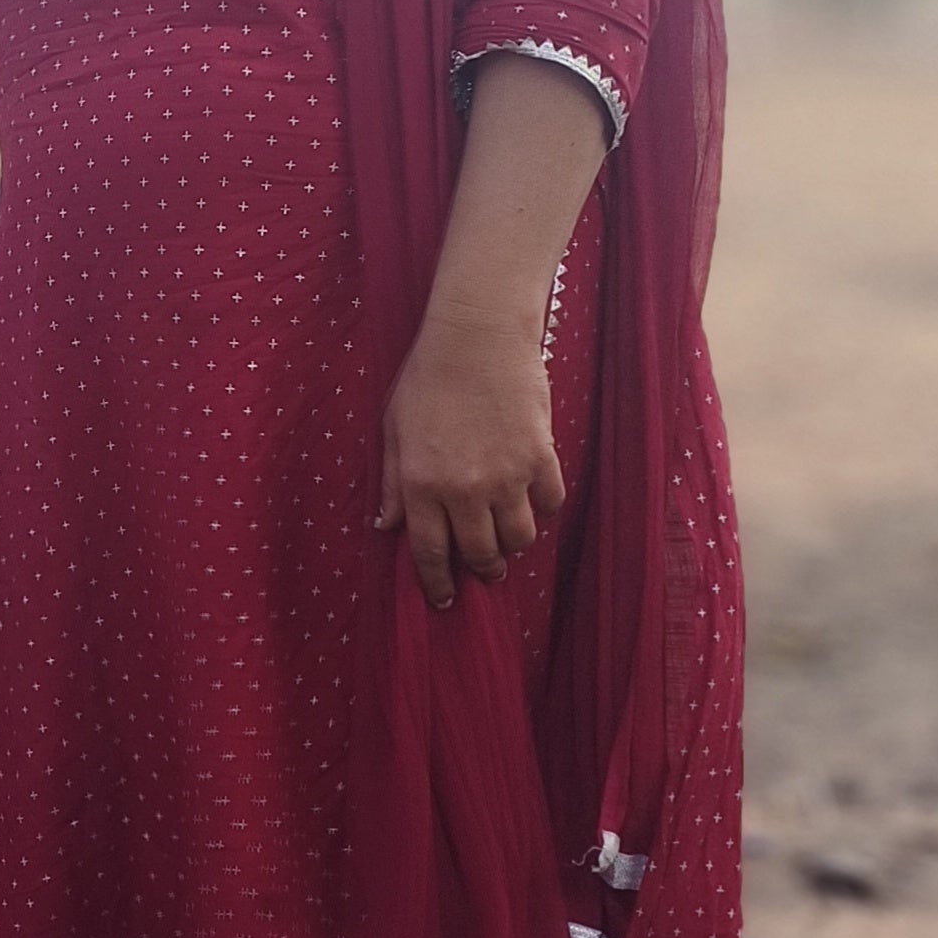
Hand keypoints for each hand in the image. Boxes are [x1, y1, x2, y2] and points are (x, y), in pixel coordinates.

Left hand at [376, 308, 564, 612]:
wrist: (477, 337)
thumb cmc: (428, 378)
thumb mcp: (394, 430)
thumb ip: (393, 483)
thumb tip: (386, 526)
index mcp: (422, 485)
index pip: (431, 554)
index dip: (439, 584)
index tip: (445, 600)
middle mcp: (465, 490)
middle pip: (482, 554)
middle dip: (483, 570)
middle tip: (486, 570)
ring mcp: (507, 476)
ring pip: (521, 537)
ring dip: (514, 543)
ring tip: (508, 534)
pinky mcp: (541, 457)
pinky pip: (550, 503)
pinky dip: (543, 507)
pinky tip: (533, 498)